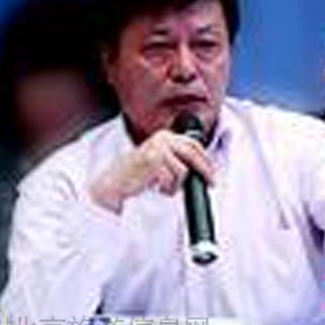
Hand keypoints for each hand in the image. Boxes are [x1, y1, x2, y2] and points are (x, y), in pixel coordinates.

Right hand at [90, 130, 213, 212]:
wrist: (113, 184)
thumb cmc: (135, 175)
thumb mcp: (158, 160)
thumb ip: (175, 158)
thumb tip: (199, 168)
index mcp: (165, 136)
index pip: (193, 144)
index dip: (206, 159)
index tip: (211, 172)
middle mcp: (162, 139)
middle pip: (193, 153)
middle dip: (204, 170)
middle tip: (211, 182)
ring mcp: (157, 149)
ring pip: (182, 171)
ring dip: (176, 185)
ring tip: (163, 188)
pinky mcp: (153, 161)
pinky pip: (172, 180)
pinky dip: (167, 188)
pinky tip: (155, 188)